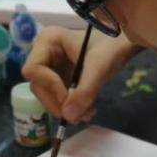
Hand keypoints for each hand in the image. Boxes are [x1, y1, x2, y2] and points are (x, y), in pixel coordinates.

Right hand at [22, 26, 141, 123]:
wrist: (123, 43)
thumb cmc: (112, 46)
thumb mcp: (100, 67)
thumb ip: (85, 91)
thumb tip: (69, 116)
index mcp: (47, 40)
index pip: (33, 70)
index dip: (49, 87)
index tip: (70, 99)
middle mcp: (43, 52)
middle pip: (38, 85)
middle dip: (58, 103)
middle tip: (80, 115)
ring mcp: (49, 66)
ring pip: (47, 95)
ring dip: (65, 108)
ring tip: (88, 113)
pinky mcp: (58, 77)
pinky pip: (57, 97)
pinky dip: (70, 107)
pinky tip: (87, 109)